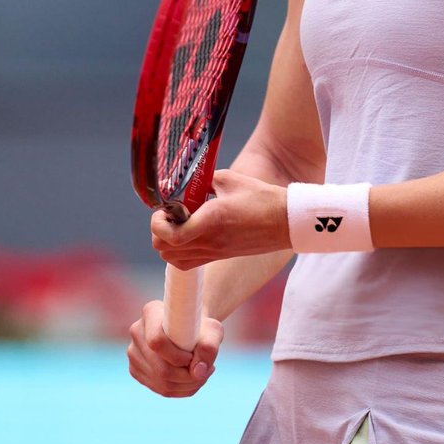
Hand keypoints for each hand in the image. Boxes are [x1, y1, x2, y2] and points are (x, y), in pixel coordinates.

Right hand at [127, 299, 223, 396]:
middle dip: (187, 376)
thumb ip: (209, 347)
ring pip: (161, 382)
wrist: (191, 330)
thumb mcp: (213, 330)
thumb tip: (197, 372)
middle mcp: (137, 331)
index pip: (157, 341)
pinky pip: (159, 389)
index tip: (194, 356)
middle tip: (207, 369)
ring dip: (187, 384)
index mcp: (151, 312)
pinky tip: (192, 378)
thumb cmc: (202, 327)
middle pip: (160, 368)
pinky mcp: (136, 370)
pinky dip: (181, 389)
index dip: (178, 356)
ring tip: (203, 373)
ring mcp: (133, 352)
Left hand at [151, 169, 288, 270]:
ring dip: (168, 242)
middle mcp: (210, 239)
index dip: (158, 223)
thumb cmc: (262, 198)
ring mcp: (214, 252)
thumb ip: (204, 180)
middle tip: (171, 214)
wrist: (286, 221)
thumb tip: (187, 183)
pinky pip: (186, 263)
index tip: (164, 208)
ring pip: (172, 259)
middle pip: (164, 249)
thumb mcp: (230, 179)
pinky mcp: (219, 257)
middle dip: (159, 230)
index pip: (170, 235)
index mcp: (211, 218)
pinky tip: (188, 236)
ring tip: (179, 225)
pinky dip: (179, 252)